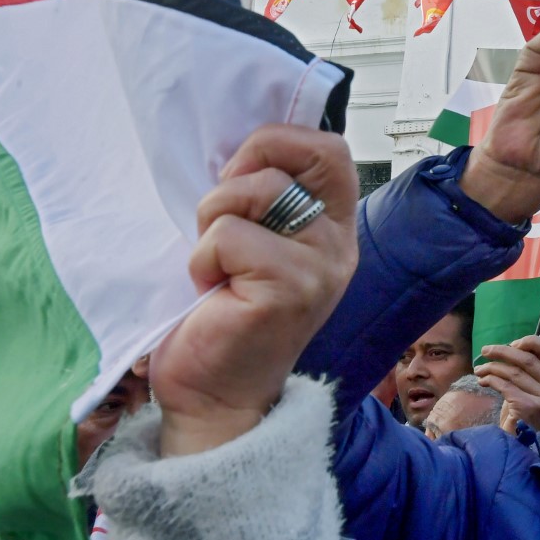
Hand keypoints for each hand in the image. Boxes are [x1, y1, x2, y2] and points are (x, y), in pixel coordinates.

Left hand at [151, 125, 359, 455]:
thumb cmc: (225, 317)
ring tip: (214, 264)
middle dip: (248, 165)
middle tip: (223, 211)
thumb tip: (231, 149)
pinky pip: (229, 235)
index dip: (280, 143)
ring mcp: (319, 267)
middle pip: (307, 154)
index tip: (240, 174)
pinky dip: (201, 259)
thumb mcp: (254, 244)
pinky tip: (210, 291)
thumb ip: (262, 200)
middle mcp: (337, 245)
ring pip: (257, 190)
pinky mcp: (289, 289)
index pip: (330, 150)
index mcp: (332, 229)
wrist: (215, 397)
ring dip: (212, 220)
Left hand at [476, 336, 539, 432]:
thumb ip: (529, 370)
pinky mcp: (529, 407)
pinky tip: (483, 381)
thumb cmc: (527, 414)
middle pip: (527, 359)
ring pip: (513, 372)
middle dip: (502, 351)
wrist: (527, 445)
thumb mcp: (534, 389)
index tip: (513, 343)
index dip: (531, 342)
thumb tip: (509, 348)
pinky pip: (505, 386)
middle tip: (485, 351)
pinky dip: (490, 380)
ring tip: (479, 370)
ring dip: (491, 368)